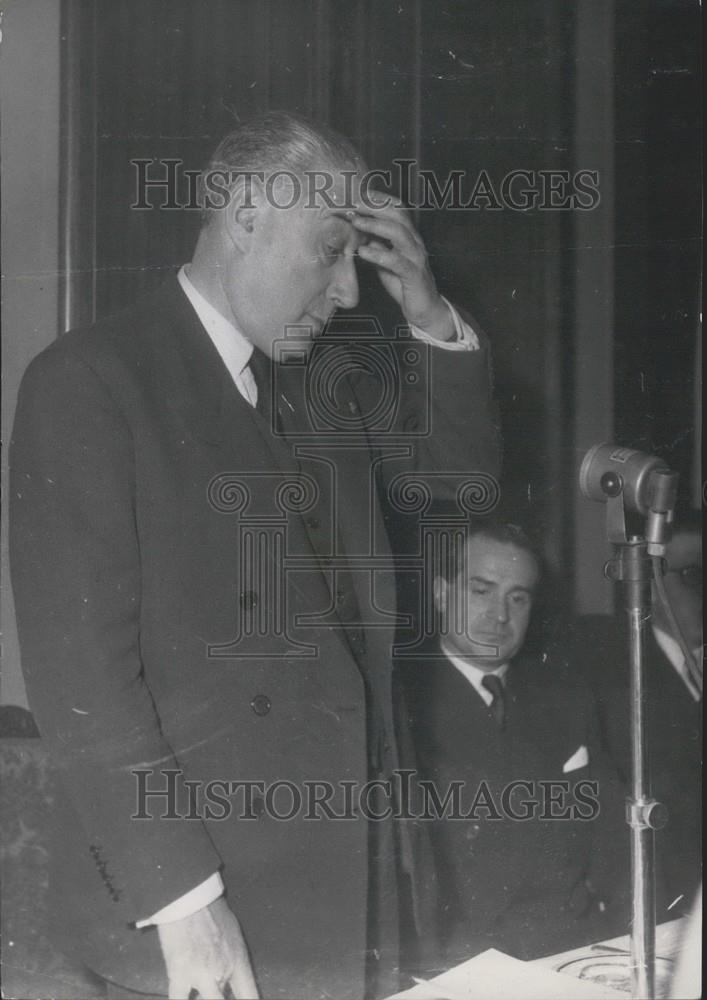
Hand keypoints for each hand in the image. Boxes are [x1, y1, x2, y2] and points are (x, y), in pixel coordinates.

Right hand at [157, 897, 258, 998]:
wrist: (189, 897)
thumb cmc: (212, 909)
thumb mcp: (232, 932)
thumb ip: (232, 957)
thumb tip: (230, 974)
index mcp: (239, 961)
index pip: (250, 996)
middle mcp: (223, 972)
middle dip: (220, 998)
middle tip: (215, 989)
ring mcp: (201, 976)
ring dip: (205, 995)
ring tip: (200, 986)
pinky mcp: (178, 975)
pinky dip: (181, 999)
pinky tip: (182, 994)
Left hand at [350, 193, 453, 341]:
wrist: (425, 310)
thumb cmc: (405, 285)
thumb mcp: (386, 262)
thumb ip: (376, 246)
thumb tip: (359, 232)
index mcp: (409, 237)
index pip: (397, 209)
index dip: (379, 199)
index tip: (358, 194)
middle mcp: (415, 242)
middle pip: (398, 214)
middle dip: (374, 206)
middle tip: (353, 203)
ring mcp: (416, 257)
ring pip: (398, 233)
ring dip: (375, 224)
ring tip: (356, 221)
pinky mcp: (414, 275)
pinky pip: (396, 261)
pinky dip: (378, 254)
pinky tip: (363, 251)